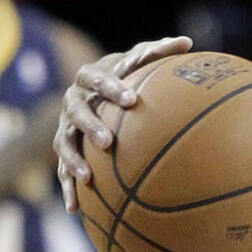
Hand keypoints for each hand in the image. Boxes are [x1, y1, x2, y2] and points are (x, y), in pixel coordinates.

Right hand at [54, 36, 192, 212]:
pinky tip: (75, 209)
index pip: (96, 79)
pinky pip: (63, 170)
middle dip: (91, 126)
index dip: (110, 88)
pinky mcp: (66, 148)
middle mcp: (73, 101)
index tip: (131, 99)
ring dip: (73, 160)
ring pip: (64, 143)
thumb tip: (187, 42)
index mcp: (90, 77)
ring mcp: (65, 125)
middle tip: (108, 142)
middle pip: (76, 113)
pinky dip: (68, 187)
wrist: (98, 85)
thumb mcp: (142, 58)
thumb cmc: (128, 71)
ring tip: (88, 177)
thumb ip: (160, 50)